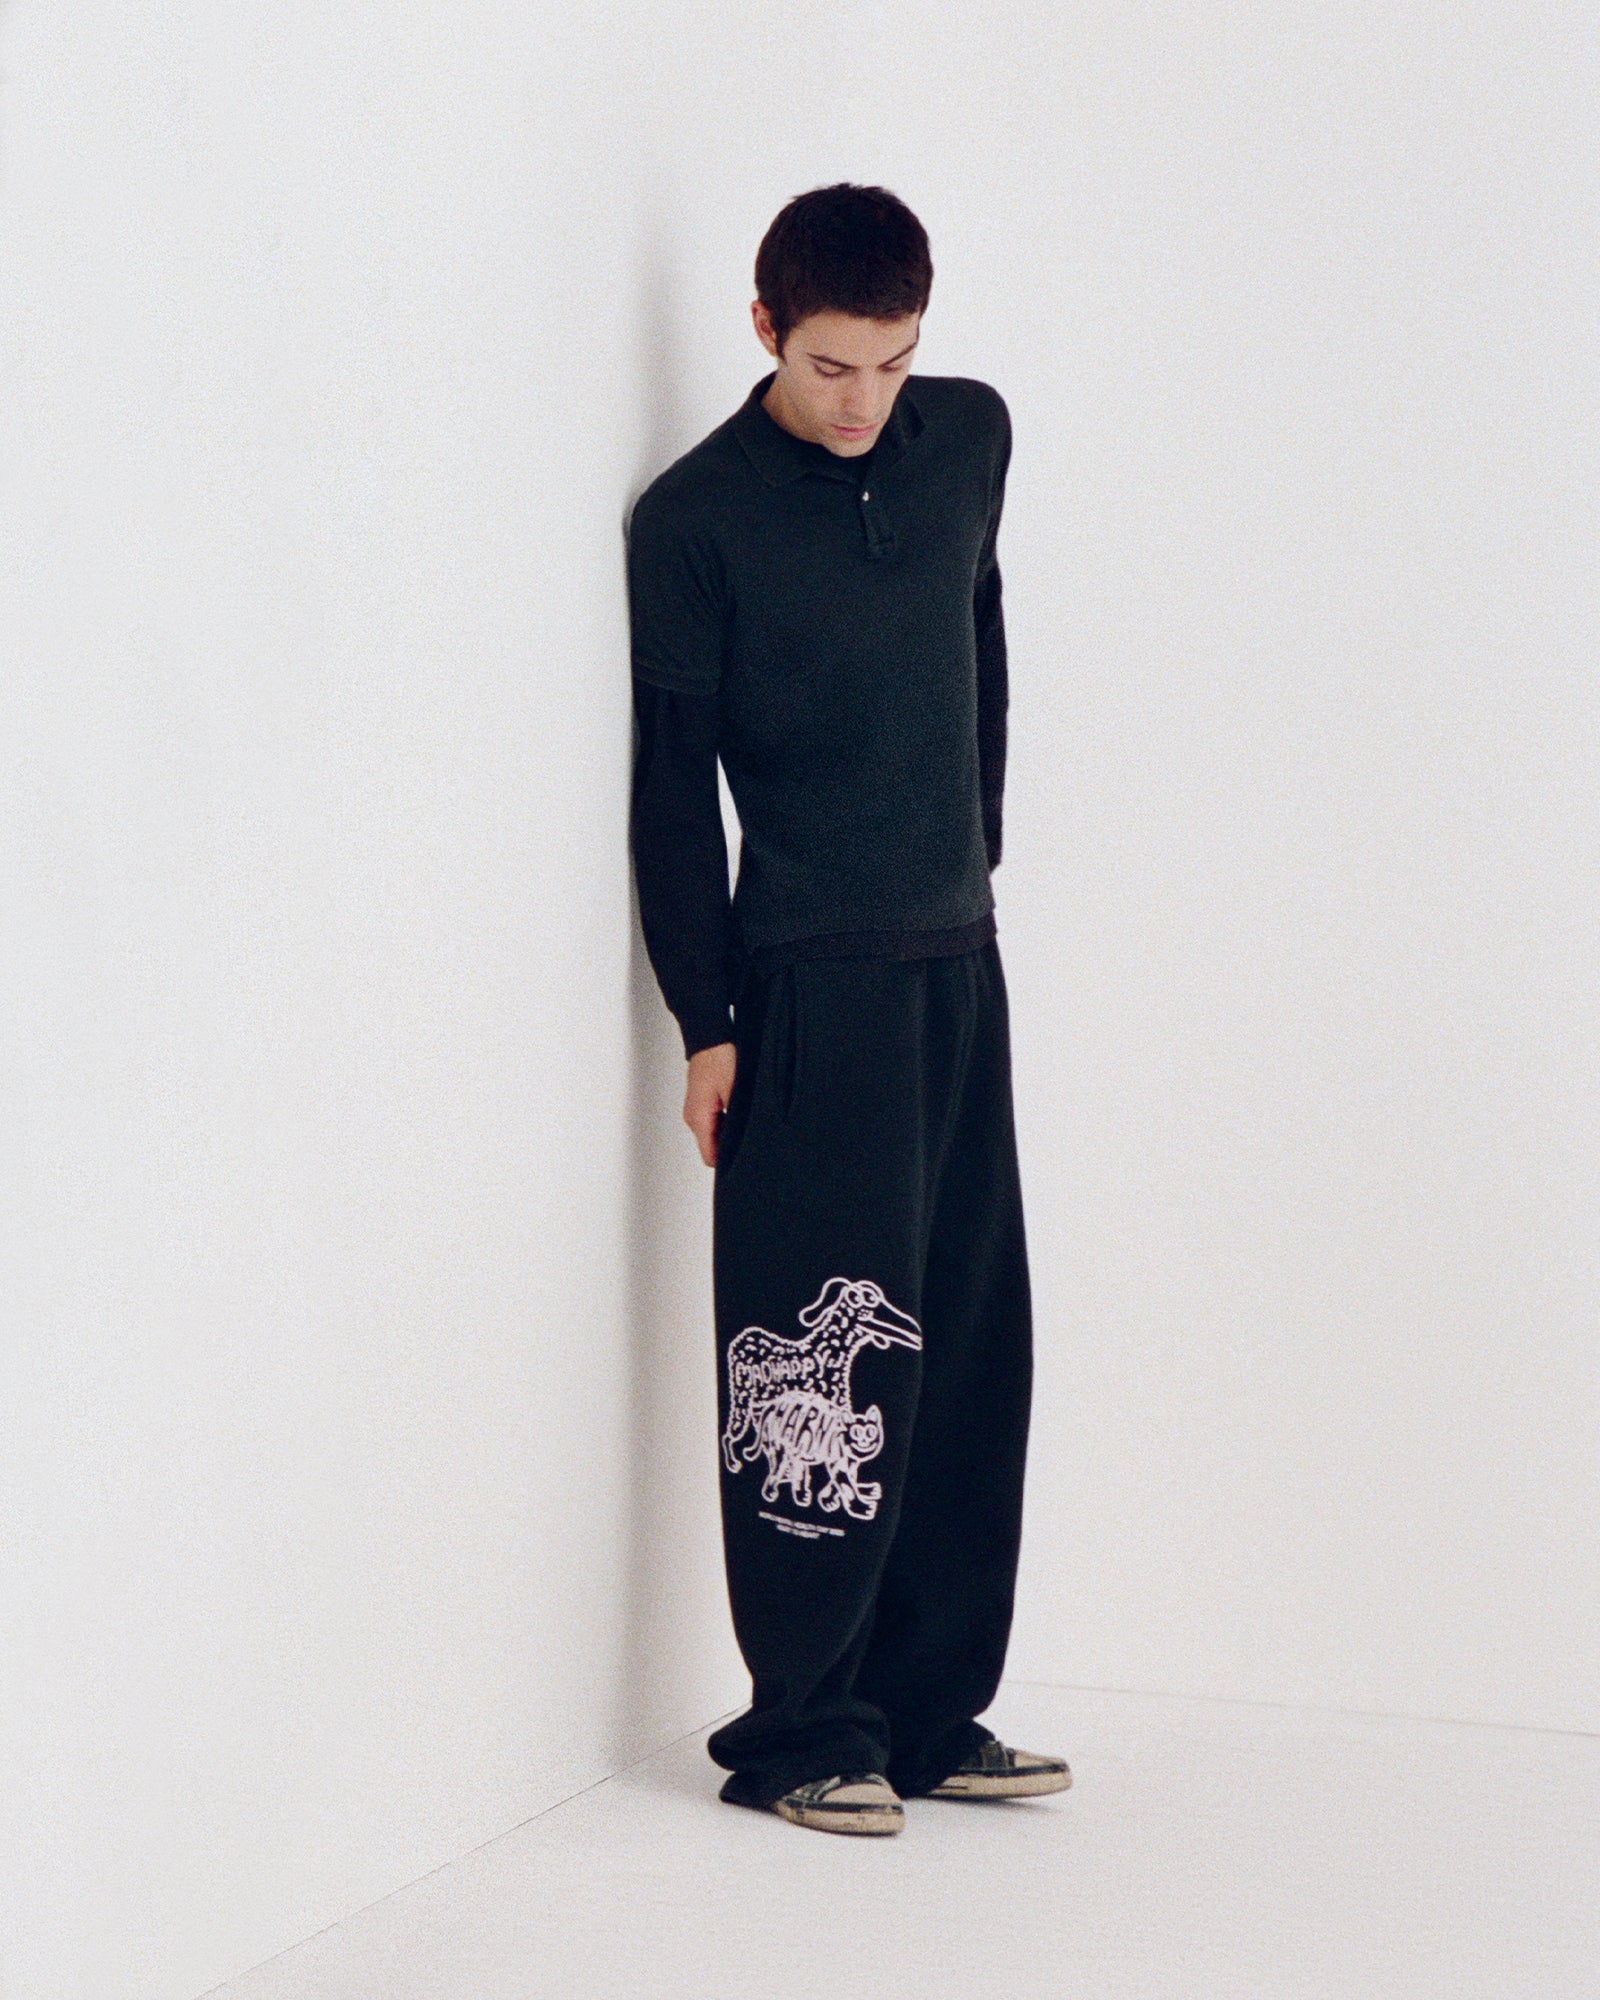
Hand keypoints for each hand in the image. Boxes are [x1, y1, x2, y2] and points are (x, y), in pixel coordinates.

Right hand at [685, 1041, 736, 1166]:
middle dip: (730, 1146)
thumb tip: (746, 1139)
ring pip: (713, 1134)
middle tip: (750, 1139)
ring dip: (728, 1132)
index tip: (744, 1160)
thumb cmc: (719, 1058)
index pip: (710, 1156)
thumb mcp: (734, 1091)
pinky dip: (725, 1121)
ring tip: (745, 1121)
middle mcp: (693, 1117)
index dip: (727, 1162)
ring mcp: (696, 1110)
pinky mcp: (701, 1103)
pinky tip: (737, 1110)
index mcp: (698, 1118)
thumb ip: (737, 1119)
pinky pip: (713, 1121)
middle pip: (712, 1147)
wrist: (710, 1038)